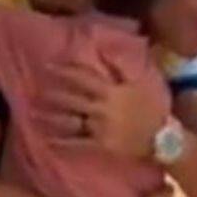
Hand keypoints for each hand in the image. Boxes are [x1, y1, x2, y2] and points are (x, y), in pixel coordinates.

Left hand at [37, 57, 166, 159]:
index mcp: (111, 92)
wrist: (163, 138)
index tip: (47, 66)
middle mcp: (103, 108)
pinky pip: (77, 143)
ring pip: (70, 120)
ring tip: (32, 113)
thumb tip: (105, 50)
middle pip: (71, 98)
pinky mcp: (101, 145)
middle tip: (35, 90)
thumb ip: (121, 67)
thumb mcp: (139, 83)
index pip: (82, 78)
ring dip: (50, 117)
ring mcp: (101, 128)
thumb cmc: (151, 108)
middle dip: (52, 93)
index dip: (64, 71)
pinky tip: (47, 139)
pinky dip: (62, 142)